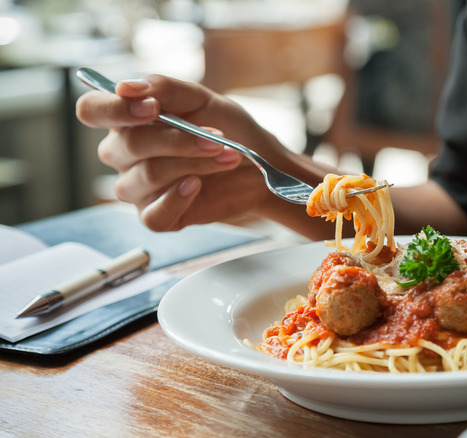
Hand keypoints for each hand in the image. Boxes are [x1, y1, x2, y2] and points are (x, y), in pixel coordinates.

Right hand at [76, 74, 285, 229]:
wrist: (259, 163)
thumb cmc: (227, 128)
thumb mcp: (202, 99)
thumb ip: (165, 89)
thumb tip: (127, 87)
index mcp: (126, 121)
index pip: (92, 110)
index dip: (115, 109)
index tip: (153, 108)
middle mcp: (123, 155)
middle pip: (127, 145)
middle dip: (178, 139)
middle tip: (218, 138)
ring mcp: (137, 188)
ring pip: (149, 175)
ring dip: (194, 163)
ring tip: (227, 156)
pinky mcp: (156, 216)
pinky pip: (154, 214)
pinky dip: (179, 198)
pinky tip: (198, 185)